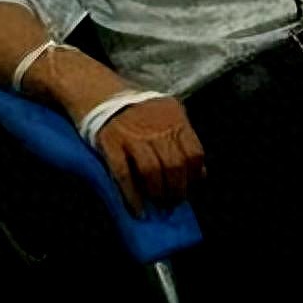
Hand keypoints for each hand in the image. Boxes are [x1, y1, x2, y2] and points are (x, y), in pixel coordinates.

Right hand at [95, 96, 205, 215]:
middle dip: (176, 189)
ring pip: (152, 171)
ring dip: (157, 193)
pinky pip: (124, 174)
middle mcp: (156, 128)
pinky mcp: (111, 144)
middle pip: (174, 165)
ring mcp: (133, 136)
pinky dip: (132, 195)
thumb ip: (185, 140)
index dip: (194, 175)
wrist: (101, 94)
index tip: (189, 186)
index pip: (194, 153)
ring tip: (158, 204)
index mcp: (174, 119)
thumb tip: (201, 173)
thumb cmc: (139, 109)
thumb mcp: (169, 115)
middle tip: (172, 202)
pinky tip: (138, 209)